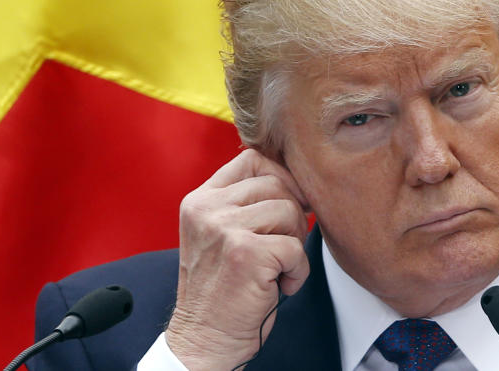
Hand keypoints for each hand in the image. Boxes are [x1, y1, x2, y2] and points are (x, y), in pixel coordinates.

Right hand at [165, 149, 310, 369]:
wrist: (204, 340)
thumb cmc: (219, 291)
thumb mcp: (217, 234)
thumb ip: (241, 203)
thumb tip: (295, 179)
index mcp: (200, 200)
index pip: (251, 159)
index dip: (281, 176)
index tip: (290, 202)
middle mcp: (207, 209)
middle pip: (276, 182)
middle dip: (292, 213)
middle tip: (283, 245)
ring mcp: (225, 229)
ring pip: (288, 210)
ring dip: (295, 242)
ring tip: (278, 266)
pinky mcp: (246, 253)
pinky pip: (296, 246)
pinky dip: (298, 271)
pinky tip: (280, 285)